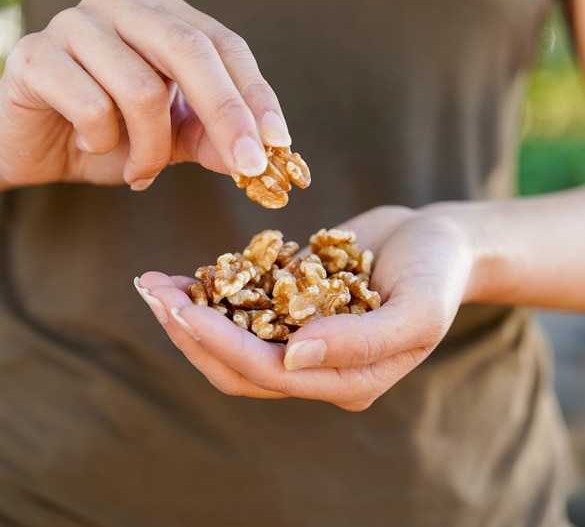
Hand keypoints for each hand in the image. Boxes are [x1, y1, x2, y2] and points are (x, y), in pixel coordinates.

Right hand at [0, 0, 289, 190]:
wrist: (38, 144)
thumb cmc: (111, 134)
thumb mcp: (173, 138)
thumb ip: (211, 140)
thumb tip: (255, 157)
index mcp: (163, 18)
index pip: (224, 46)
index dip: (256, 95)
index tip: (279, 142)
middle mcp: (123, 9)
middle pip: (190, 51)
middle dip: (226, 115)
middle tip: (247, 166)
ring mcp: (77, 25)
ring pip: (142, 89)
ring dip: (151, 148)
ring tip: (141, 171)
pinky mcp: (36, 55)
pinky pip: (90, 104)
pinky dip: (103, 142)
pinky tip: (92, 147)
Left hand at [135, 205, 476, 410]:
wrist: (437, 241)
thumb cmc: (437, 274)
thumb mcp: (417, 310)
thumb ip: (361, 342)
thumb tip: (294, 356)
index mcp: (347, 380)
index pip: (271, 375)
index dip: (223, 346)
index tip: (183, 311)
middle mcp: (317, 367)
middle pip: (238, 367)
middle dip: (191, 333)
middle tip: (151, 293)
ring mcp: (301, 338)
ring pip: (232, 341)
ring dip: (190, 316)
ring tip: (155, 284)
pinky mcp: (292, 307)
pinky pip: (244, 309)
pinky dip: (213, 294)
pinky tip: (186, 275)